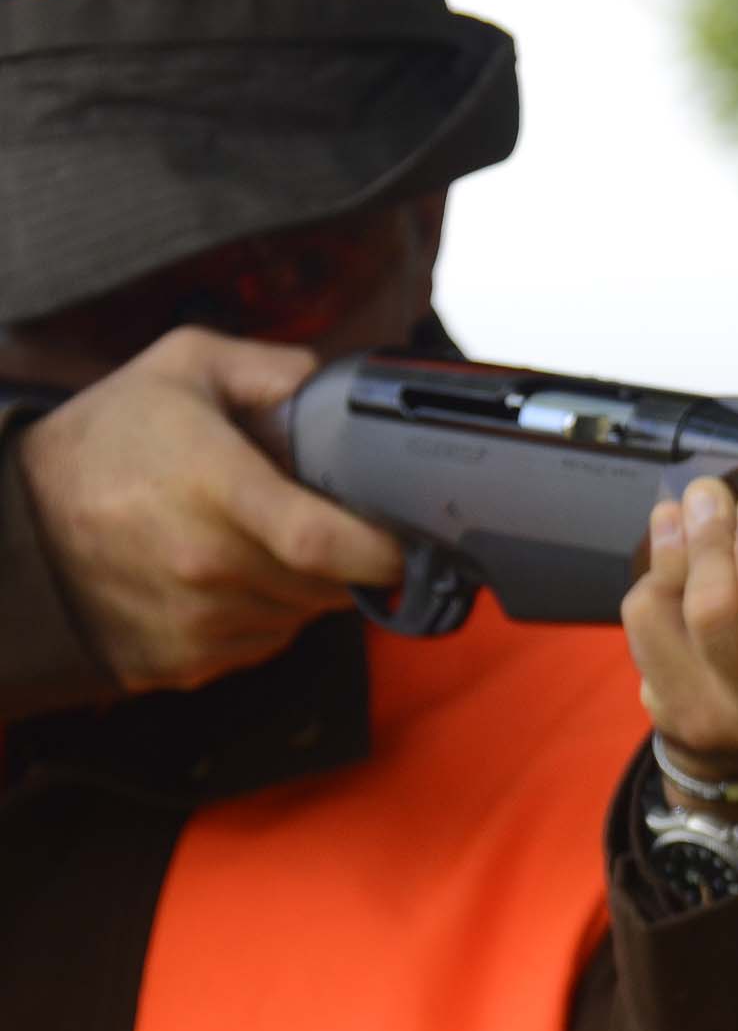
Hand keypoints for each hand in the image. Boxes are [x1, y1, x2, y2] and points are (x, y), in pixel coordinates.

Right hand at [17, 327, 403, 693]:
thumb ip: (273, 369)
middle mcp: (207, 568)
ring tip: (262, 539)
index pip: (324, 542)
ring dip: (305, 586)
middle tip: (328, 520)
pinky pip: (261, 644)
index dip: (380, 548)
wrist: (12, 519)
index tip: (406, 537)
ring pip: (300, 617)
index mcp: (217, 491)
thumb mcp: (184, 366)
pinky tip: (231, 574)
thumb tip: (337, 389)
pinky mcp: (178, 664)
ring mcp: (193, 625)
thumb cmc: (106, 437)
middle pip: (328, 585)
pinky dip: (266, 613)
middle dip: (348, 558)